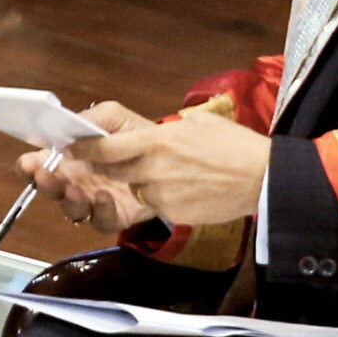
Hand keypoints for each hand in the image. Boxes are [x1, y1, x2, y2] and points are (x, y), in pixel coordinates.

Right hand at [20, 102, 153, 232]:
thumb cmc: (135, 134)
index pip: (38, 164)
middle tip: (46, 176)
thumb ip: (90, 120)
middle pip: (49, 189)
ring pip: (71, 209)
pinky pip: (100, 221)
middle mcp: (76, 180)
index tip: (27, 163)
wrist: (170, 157)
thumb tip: (66, 137)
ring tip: (76, 189)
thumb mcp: (113, 117)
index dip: (27, 167)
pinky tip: (104, 197)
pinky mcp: (114, 215)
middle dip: (44, 184)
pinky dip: (100, 212)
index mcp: (69, 156)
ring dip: (69, 201)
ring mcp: (93, 199)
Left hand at [80, 104, 272, 227]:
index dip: (83, 149)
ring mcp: (162, 195)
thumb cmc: (234, 144)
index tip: (72, 147)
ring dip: (138, 183)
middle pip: (110, 171)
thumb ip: (164, 129)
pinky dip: (161, 197)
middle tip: (108, 161)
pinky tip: (183, 188)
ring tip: (167, 172)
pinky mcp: (173, 214)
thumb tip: (146, 130)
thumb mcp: (197, 122)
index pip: (103, 148)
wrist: (265, 178)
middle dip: (105, 167)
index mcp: (156, 141)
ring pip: (134, 189)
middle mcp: (153, 169)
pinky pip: (155, 205)